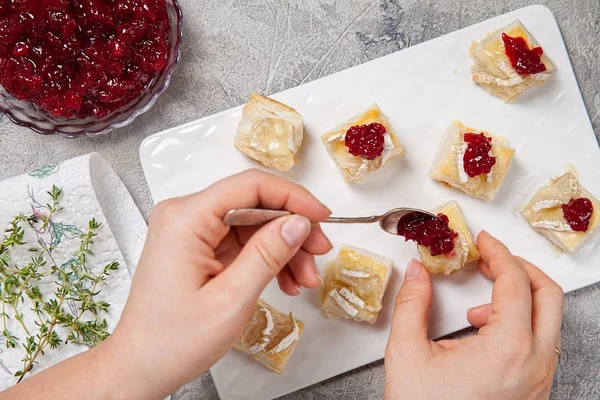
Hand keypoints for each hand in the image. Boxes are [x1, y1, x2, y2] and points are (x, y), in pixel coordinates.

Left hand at [97, 170, 331, 398]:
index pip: (250, 186)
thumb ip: (267, 255)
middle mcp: (185, 215)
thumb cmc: (174, 341)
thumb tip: (299, 222)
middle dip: (291, 230)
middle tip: (319, 256)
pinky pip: (241, 242)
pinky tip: (285, 281)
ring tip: (304, 280)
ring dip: (283, 249)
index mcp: (186, 218)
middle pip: (254, 205)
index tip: (322, 218)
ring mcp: (190, 230)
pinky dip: (266, 259)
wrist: (140, 367)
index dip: (293, 197)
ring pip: (252, 225)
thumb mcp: (231, 300)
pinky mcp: (196, 246)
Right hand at [384, 231, 563, 399]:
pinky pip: (540, 344)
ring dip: (518, 299)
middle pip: (549, 295)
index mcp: (508, 349)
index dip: (498, 253)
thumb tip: (417, 272)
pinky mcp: (533, 391)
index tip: (483, 241)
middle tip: (492, 260)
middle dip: (520, 269)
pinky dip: (518, 325)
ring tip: (477, 307)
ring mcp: (538, 380)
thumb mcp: (407, 352)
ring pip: (548, 321)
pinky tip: (484, 333)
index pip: (516, 282)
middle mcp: (534, 364)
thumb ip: (412, 303)